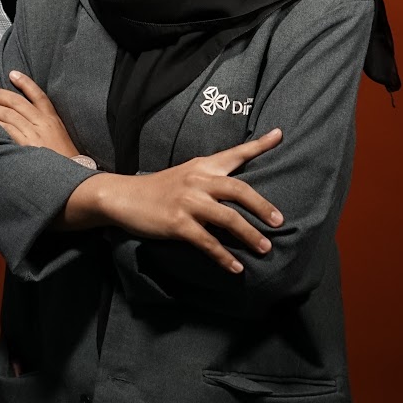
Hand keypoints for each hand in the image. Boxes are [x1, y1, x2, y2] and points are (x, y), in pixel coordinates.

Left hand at [0, 70, 80, 157]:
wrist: (72, 175)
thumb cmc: (65, 159)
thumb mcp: (59, 135)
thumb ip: (45, 124)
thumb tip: (25, 116)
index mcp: (52, 119)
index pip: (38, 94)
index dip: (25, 82)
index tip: (13, 73)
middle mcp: (42, 122)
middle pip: (17, 102)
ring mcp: (33, 133)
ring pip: (8, 114)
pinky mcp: (25, 145)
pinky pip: (6, 129)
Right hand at [67, 129, 284, 272]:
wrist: (123, 197)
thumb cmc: (158, 189)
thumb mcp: (185, 174)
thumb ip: (209, 177)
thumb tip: (237, 189)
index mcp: (202, 166)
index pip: (235, 153)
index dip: (259, 145)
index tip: (279, 135)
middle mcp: (197, 181)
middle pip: (238, 190)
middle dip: (262, 207)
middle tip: (279, 222)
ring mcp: (188, 203)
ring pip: (228, 219)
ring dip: (249, 236)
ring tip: (265, 249)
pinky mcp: (177, 224)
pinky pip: (207, 242)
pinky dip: (224, 256)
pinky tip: (235, 267)